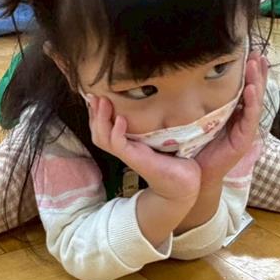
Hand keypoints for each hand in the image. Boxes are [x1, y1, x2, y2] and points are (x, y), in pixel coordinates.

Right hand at [86, 94, 200, 203]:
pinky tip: (120, 119)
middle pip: (98, 131)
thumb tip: (185, 102)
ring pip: (102, 137)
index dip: (98, 112)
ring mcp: (130, 154)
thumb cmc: (179, 162)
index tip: (99, 93)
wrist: (184, 186)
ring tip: (103, 101)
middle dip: (94, 112)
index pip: (105, 127)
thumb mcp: (170, 138)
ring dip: (100, 119)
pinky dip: (116, 132)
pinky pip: (118, 145)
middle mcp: (126, 148)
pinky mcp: (136, 159)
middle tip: (94, 94)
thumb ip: (170, 122)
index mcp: (130, 142)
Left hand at [174, 54, 265, 234]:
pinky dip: (251, 103)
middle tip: (258, 52)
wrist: (193, 176)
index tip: (247, 51)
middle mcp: (239, 119)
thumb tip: (184, 78)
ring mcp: (243, 129)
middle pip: (253, 91)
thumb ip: (195, 102)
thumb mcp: (193, 119)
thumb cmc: (191, 148)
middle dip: (257, 72)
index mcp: (230, 113)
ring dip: (257, 82)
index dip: (247, 71)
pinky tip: (251, 88)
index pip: (242, 88)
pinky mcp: (243, 140)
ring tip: (257, 64)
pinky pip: (249, 118)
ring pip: (254, 101)